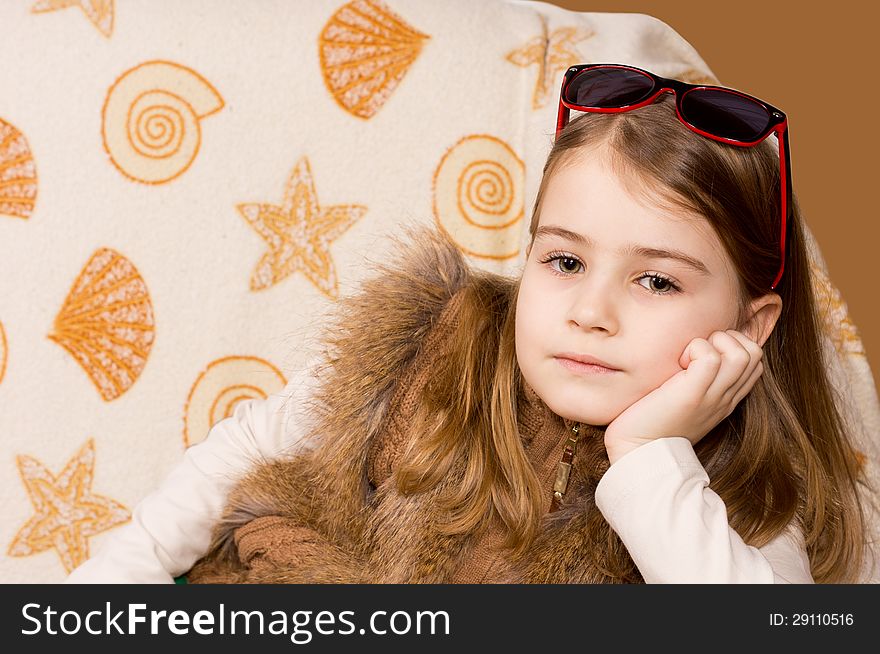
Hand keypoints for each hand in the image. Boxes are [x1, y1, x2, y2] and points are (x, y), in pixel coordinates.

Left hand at [603, 330, 763, 464]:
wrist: (639, 452)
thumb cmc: (652, 421)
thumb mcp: (685, 397)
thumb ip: (697, 378)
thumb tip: (694, 348)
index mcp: (726, 398)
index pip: (754, 360)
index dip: (732, 343)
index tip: (701, 353)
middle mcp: (725, 397)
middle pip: (754, 352)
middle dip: (726, 338)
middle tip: (694, 352)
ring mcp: (712, 397)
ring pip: (740, 353)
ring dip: (711, 342)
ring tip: (686, 358)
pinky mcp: (692, 395)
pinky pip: (710, 357)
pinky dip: (694, 349)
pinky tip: (677, 364)